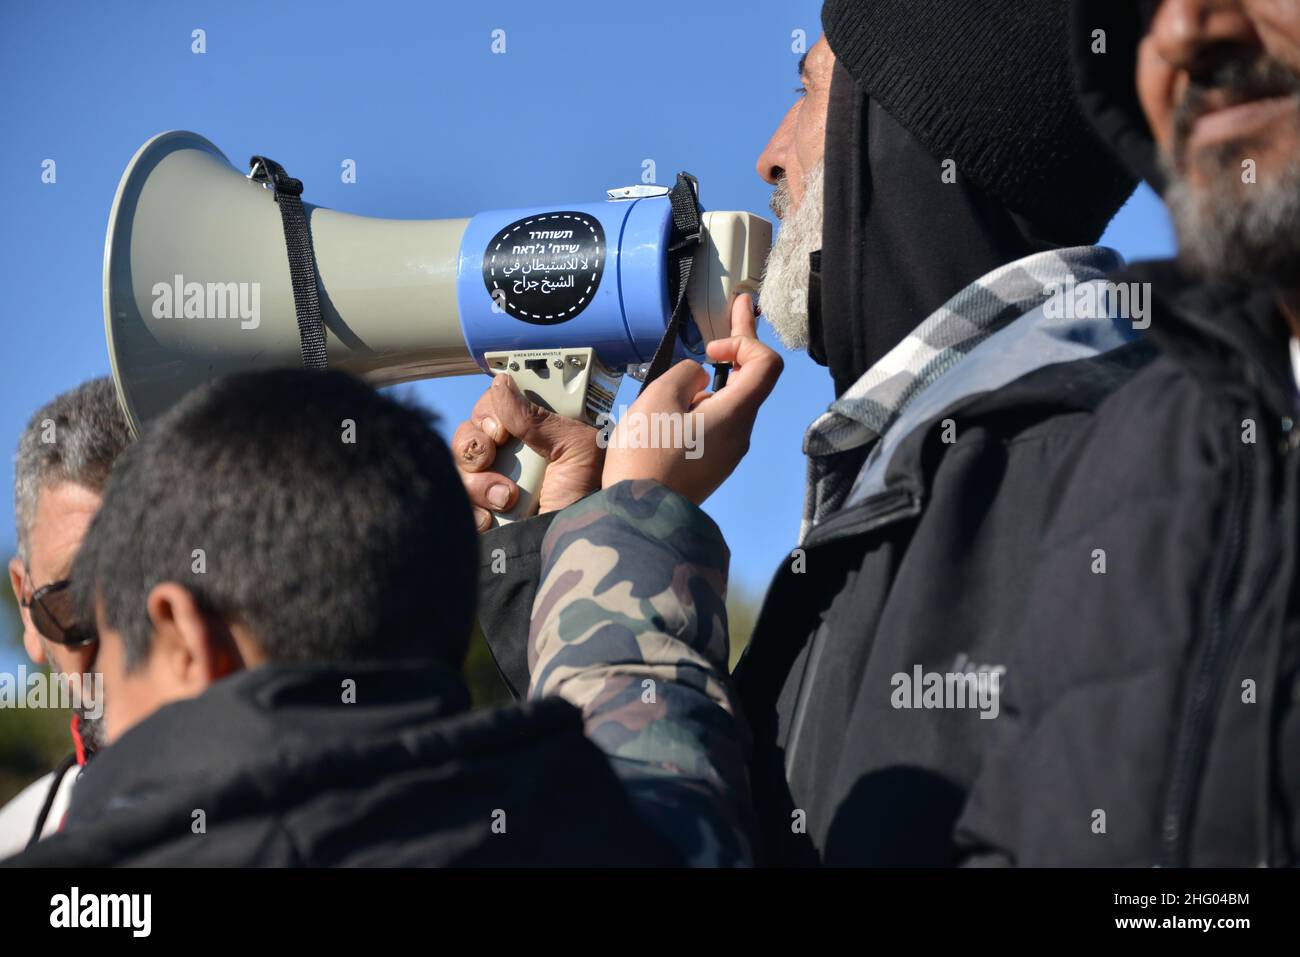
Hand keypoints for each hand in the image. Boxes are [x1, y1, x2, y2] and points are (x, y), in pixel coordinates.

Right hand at [451, 375, 604, 530]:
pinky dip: (472, 509)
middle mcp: (509, 454)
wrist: (574, 549)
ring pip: (458, 466)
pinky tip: (492, 519)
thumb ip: (538, 416)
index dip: (489, 412)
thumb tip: (501, 384)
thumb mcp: (576, 448)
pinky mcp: (479, 511)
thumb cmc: (587, 498)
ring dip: (479, 482)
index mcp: (533, 432)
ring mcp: (490, 483)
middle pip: (468, 431)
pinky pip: (454, 499)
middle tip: (492, 456)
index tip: (501, 430)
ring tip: (508, 498)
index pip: (494, 406)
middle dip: (477, 445)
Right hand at [602, 294, 782, 504]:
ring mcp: (727, 453)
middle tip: (737, 306)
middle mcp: (740, 434)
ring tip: (668, 390)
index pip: (766, 364)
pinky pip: (715, 425)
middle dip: (738, 344)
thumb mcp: (657, 398)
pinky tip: (669, 412)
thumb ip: (683, 375)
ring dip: (710, 383)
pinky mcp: (711, 466)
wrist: (638, 518)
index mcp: (735, 415)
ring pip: (729, 404)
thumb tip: (698, 382)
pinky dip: (702, 406)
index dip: (744, 342)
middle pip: (750, 380)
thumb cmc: (646, 458)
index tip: (709, 349)